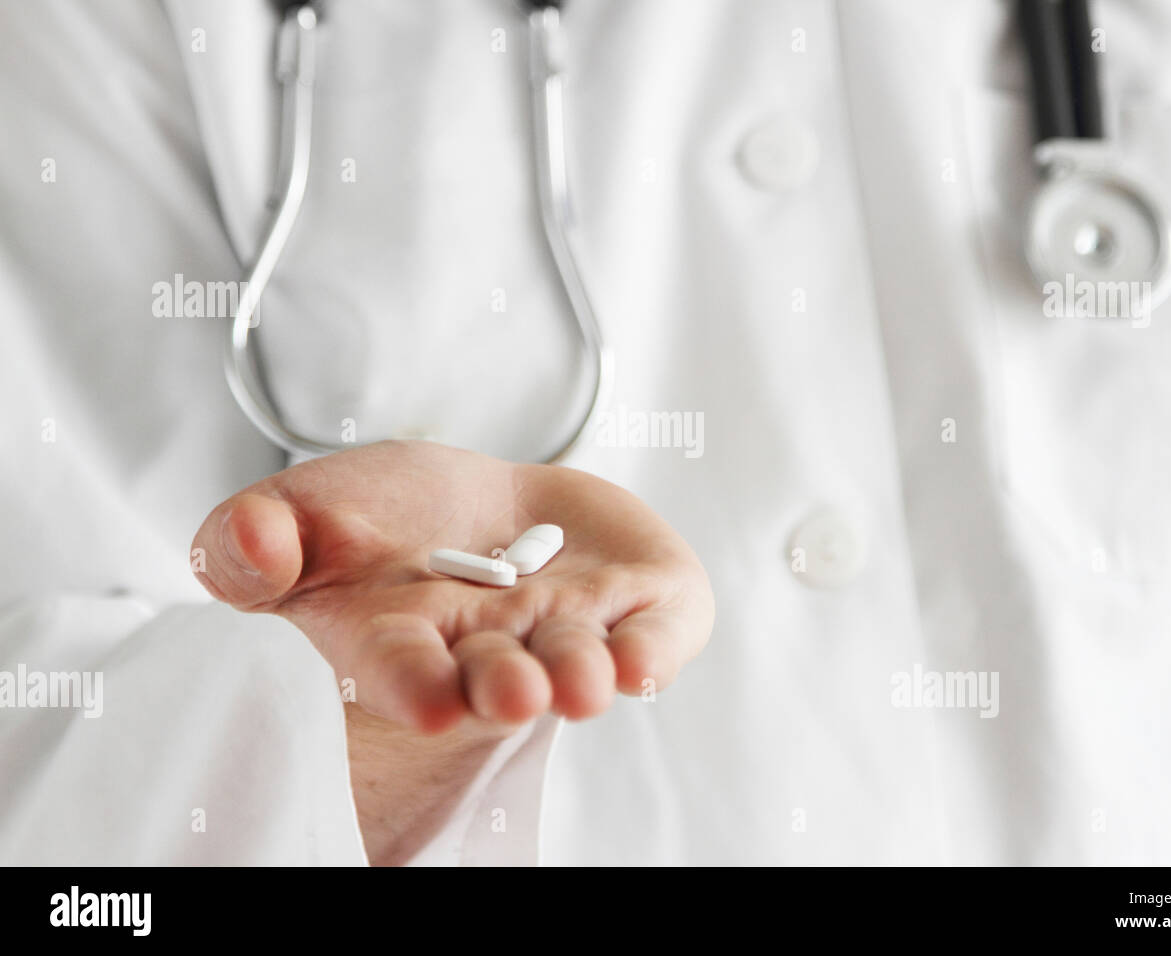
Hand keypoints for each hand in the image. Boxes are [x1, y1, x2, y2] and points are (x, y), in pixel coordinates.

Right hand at [191, 440, 713, 732]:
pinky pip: (657, 634)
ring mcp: (570, 629)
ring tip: (583, 680)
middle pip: (498, 675)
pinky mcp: (639, 605)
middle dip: (506, 684)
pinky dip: (656, 648)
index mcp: (405, 640)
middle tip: (516, 691)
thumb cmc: (388, 520)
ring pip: (578, 659)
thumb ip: (253, 538)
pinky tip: (646, 660)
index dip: (416, 684)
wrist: (489, 505)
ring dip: (582, 671)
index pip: (405, 670)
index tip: (432, 699)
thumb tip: (252, 544)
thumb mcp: (305, 511)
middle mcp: (493, 649)